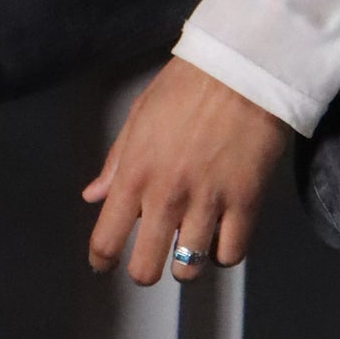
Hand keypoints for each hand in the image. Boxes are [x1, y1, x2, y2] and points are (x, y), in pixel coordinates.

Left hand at [81, 57, 288, 283]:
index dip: (102, 260)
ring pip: (190, 269)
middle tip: (153, 257)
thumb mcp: (139, 117)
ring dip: (187, 264)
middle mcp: (167, 196)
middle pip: (147, 268)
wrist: (242, 69)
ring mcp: (208, 202)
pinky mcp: (245, 202)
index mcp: (135, 174)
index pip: (107, 239)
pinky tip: (221, 236)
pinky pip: (231, 254)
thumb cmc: (187, 86)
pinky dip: (223, 254)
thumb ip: (116, 162)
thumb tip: (94, 196)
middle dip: (145, 270)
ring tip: (191, 246)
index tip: (104, 264)